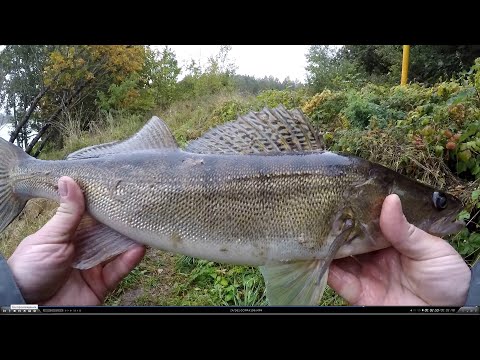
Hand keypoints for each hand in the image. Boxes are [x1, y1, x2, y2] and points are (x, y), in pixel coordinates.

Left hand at [7, 176, 145, 304]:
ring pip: (117, 249)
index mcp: (69, 234)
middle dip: (122, 221)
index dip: (105, 204)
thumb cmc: (30, 268)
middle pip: (108, 232)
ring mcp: (93, 266)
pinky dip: (129, 260)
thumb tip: (69, 179)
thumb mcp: (50, 237)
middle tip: (139, 206)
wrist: (26, 305)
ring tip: (144, 225)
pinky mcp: (101, 284)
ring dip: (130, 239)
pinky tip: (139, 248)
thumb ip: (67, 213)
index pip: (92, 216)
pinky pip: (118, 270)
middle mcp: (84, 248)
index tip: (120, 189)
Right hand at [328, 194, 470, 305]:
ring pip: (339, 256)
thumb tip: (390, 200)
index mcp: (392, 240)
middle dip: (337, 227)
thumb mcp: (432, 249)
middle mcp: (374, 255)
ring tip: (318, 232)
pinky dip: (327, 269)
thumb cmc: (445, 280)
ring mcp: (365, 273)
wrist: (444, 315)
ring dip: (329, 246)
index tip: (343, 197)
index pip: (369, 222)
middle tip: (324, 213)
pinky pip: (338, 280)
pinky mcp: (359, 292)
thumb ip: (406, 230)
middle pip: (350, 238)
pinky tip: (321, 256)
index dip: (356, 211)